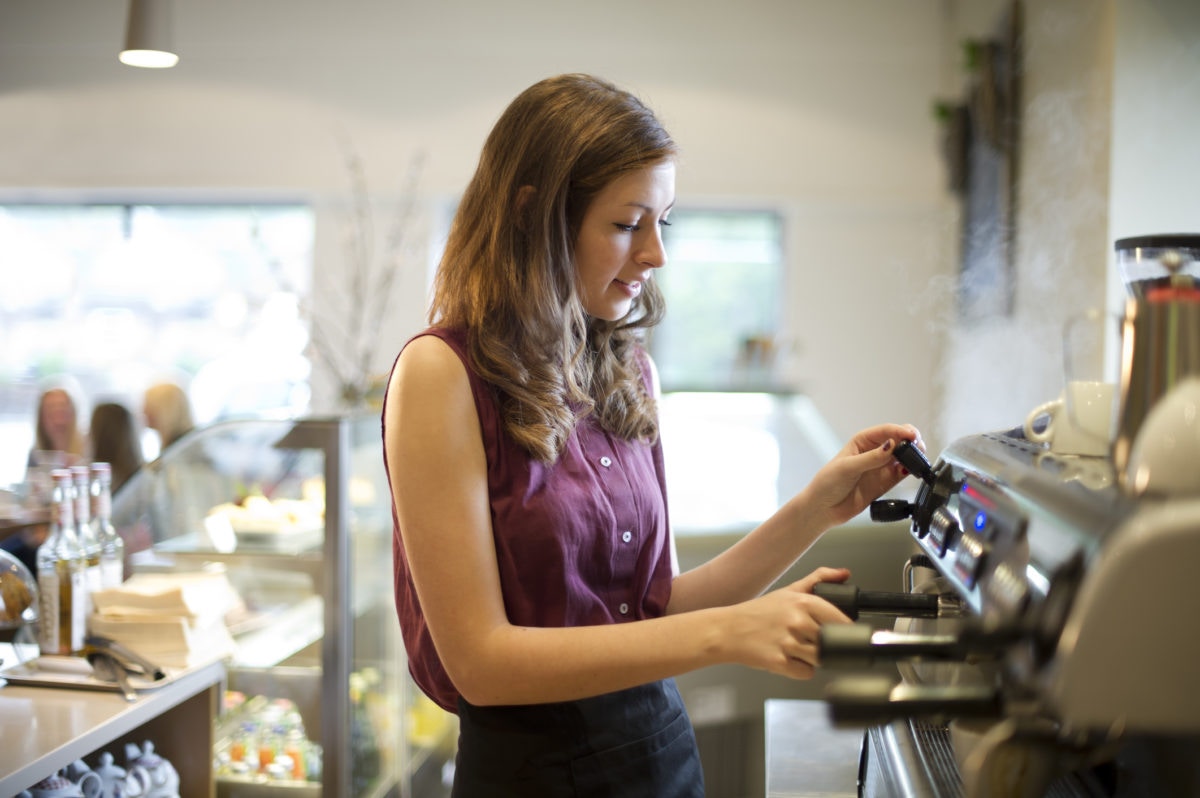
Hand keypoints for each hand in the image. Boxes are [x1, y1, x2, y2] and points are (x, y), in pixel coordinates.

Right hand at [725, 566, 852, 679]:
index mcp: (803, 602)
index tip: (838, 632)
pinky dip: (799, 669)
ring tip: (795, 648)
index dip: (843, 629)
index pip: (841, 621)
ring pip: (821, 659)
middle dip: (822, 643)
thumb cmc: (758, 612)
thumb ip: (819, 579)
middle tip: (806, 638)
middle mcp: (797, 622)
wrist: (728, 630)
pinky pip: (806, 673)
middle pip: (831, 642)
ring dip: (812, 657)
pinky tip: (787, 658)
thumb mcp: (789, 590)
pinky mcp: (779, 663)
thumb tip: (844, 574)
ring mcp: (788, 643)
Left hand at [805, 423, 922, 528]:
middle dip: (911, 440)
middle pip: (899, 440)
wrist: (824, 508)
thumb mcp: (848, 468)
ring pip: (904, 456)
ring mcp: (881, 467)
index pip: (886, 431)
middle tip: (918, 446)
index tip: (912, 436)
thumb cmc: (828, 483)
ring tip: (917, 459)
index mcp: (862, 441)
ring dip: (913, 455)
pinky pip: (902, 472)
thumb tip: (891, 445)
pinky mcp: (886, 482)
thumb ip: (871, 458)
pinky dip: (911, 470)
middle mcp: (874, 452)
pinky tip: (913, 470)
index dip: (901, 431)